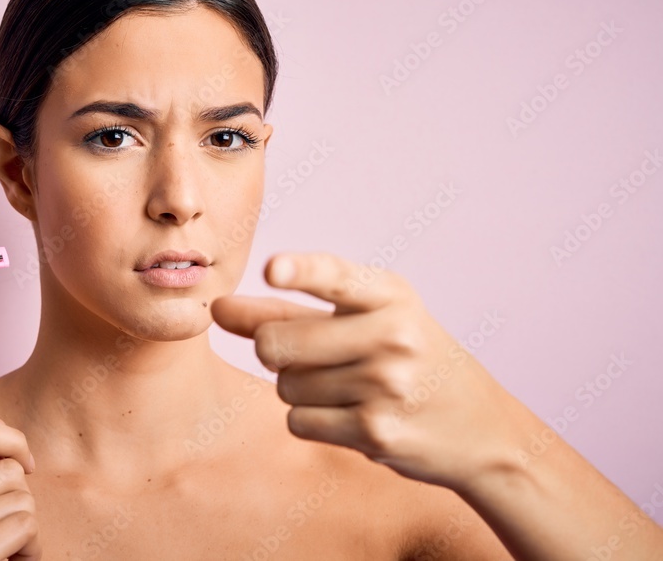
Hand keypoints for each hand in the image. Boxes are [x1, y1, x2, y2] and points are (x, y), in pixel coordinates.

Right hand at [0, 416, 42, 559]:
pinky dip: (30, 550)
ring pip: (21, 499)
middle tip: (1, 536)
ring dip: (27, 532)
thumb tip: (1, 427)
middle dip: (19, 502)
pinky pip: (24, 526)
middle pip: (6, 470)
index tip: (26, 462)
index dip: (10, 438)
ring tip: (1, 555)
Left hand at [211, 252, 530, 490]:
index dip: (300, 271)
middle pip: (277, 342)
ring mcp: (386, 385)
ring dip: (299, 388)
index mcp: (390, 294)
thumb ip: (289, 310)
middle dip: (272, 350)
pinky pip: (299, 421)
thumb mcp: (365, 319)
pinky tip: (353, 415)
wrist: (481, 429)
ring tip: (348, 386)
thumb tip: (218, 309)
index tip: (271, 269)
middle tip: (303, 353)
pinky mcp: (376, 431)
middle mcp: (392, 335)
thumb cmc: (409, 360)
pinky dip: (312, 420)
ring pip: (285, 385)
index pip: (335, 276)